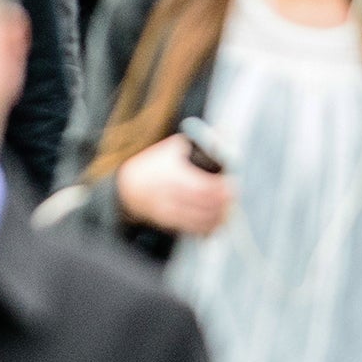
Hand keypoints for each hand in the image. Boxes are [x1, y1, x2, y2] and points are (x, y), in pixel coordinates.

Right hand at [115, 133, 232, 236]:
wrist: (127, 186)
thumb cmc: (155, 164)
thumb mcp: (175, 146)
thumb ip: (201, 141)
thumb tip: (224, 132)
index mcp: (173, 174)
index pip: (202, 186)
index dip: (221, 188)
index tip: (233, 185)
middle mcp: (170, 194)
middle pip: (203, 203)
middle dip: (222, 203)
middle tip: (233, 198)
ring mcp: (168, 210)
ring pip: (198, 219)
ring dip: (217, 217)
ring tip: (228, 211)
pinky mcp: (167, 222)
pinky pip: (190, 228)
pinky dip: (206, 228)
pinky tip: (216, 223)